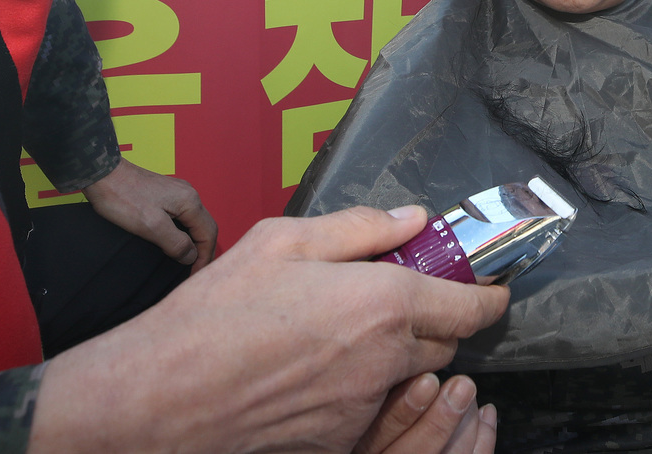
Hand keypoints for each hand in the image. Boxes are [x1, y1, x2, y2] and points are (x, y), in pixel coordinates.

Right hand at [28, 206, 509, 453]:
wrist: (160, 398)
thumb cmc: (216, 314)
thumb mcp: (284, 240)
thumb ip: (361, 227)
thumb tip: (413, 220)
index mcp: (383, 304)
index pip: (472, 307)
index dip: (489, 295)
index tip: (492, 285)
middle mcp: (385, 361)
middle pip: (446, 342)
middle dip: (437, 318)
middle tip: (396, 296)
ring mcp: (363, 409)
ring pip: (408, 376)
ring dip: (398, 354)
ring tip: (344, 332)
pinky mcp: (338, 440)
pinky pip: (371, 409)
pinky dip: (362, 387)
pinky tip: (314, 369)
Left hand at [83, 158, 217, 272]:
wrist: (103, 173)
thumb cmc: (123, 198)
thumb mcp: (151, 226)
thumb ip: (175, 243)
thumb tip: (191, 256)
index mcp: (190, 202)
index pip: (208, 234)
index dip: (205, 257)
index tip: (195, 276)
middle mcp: (189, 195)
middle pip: (205, 227)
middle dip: (203, 250)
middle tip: (195, 271)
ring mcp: (178, 192)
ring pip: (195, 221)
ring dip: (195, 241)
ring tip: (188, 260)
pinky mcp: (165, 193)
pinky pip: (184, 216)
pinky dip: (185, 232)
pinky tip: (176, 240)